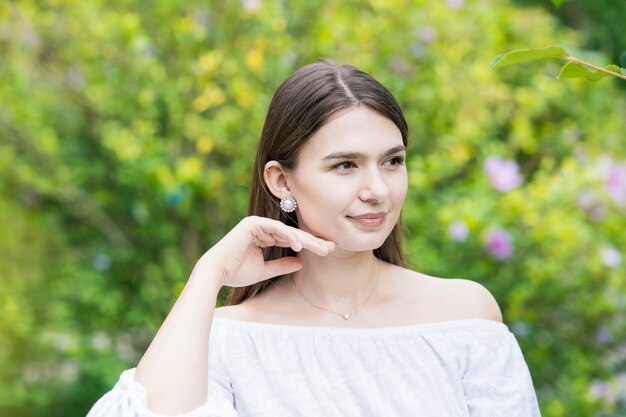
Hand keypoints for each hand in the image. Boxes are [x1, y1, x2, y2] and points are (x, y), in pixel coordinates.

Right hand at [198, 216, 334, 287]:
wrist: (216, 273)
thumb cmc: (236, 273)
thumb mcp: (265, 270)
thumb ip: (282, 265)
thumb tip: (302, 263)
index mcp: (264, 236)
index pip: (292, 239)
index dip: (310, 245)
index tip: (327, 251)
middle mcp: (262, 227)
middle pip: (293, 233)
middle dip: (313, 241)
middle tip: (331, 247)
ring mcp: (257, 224)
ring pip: (288, 231)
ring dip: (306, 239)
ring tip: (322, 248)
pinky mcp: (253, 223)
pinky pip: (276, 228)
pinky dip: (289, 236)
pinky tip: (302, 245)